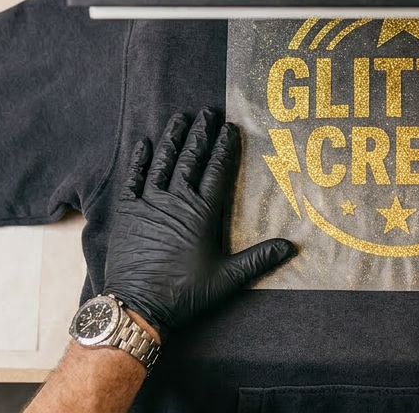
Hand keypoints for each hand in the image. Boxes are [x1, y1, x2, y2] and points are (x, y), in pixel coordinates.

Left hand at [104, 109, 296, 338]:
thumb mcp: (227, 279)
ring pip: (162, 161)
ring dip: (172, 137)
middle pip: (190, 158)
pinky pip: (133, 177)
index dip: (224, 147)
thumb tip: (292, 247)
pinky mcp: (127, 211)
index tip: (230, 128)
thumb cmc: (185, 292)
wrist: (139, 305)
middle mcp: (176, 200)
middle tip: (207, 112)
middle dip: (200, 133)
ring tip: (180, 118)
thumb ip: (259, 259)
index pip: (217, 170)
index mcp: (202, 212)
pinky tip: (144, 143)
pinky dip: (139, 159)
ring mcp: (149, 202)